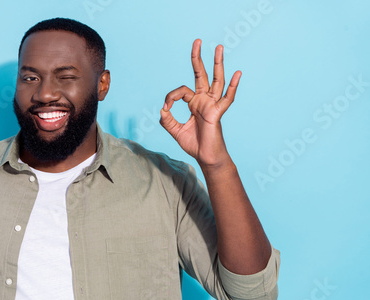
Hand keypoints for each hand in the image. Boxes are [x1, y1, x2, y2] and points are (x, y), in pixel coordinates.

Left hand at [160, 39, 240, 169]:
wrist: (205, 158)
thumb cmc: (194, 144)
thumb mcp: (175, 131)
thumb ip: (167, 121)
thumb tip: (162, 109)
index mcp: (194, 103)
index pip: (181, 91)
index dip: (170, 96)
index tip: (165, 108)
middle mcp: (204, 101)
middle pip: (201, 75)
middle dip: (198, 58)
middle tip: (197, 41)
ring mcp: (212, 105)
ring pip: (216, 81)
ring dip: (217, 64)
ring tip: (219, 48)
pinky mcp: (217, 113)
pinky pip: (227, 99)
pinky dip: (232, 86)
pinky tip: (237, 73)